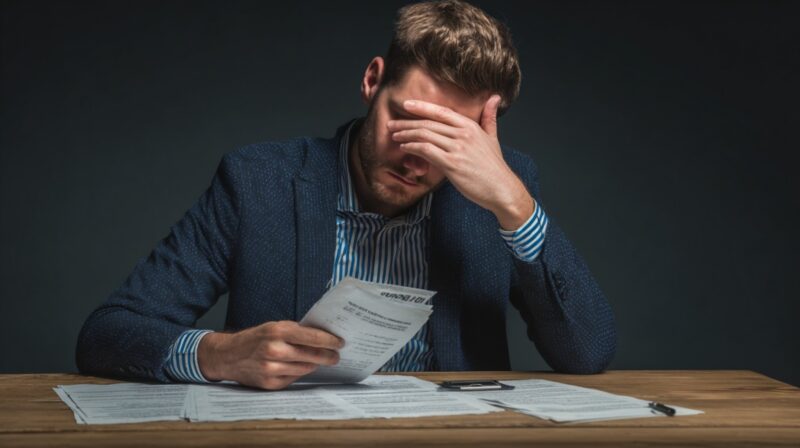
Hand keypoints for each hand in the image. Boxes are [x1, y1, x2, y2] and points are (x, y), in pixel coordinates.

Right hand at [197, 321, 343, 389]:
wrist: (228, 356)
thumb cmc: (255, 338)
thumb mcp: (273, 327)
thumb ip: (295, 331)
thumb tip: (322, 336)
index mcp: (277, 331)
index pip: (312, 337)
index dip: (329, 341)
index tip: (340, 343)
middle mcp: (275, 350)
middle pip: (312, 356)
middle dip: (327, 356)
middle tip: (336, 356)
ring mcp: (272, 368)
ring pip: (305, 369)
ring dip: (314, 365)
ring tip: (320, 361)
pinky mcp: (270, 383)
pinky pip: (293, 379)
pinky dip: (299, 373)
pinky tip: (301, 367)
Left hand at [387, 95, 533, 229]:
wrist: (501, 189)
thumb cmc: (494, 166)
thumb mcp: (492, 137)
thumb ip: (489, 117)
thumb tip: (495, 97)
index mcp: (470, 126)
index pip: (441, 112)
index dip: (422, 107)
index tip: (406, 105)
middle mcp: (463, 134)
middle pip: (428, 123)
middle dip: (406, 123)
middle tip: (391, 125)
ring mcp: (457, 149)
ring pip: (424, 135)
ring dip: (406, 135)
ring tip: (394, 136)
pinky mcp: (452, 164)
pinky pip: (426, 150)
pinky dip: (413, 147)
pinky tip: (405, 148)